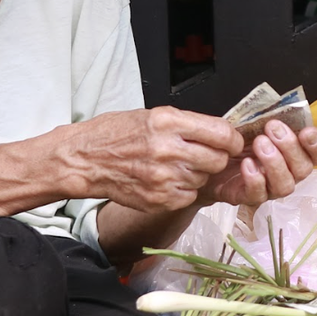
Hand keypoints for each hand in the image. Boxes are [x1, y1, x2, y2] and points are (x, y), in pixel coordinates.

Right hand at [62, 107, 242, 212]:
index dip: (232, 140)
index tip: (231, 142)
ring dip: (197, 174)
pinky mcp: (159, 199)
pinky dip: (183, 189)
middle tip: (202, 154)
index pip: (221, 133)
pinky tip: (166, 180)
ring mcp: (163, 177)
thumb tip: (220, 133)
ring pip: (203, 179)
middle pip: (218, 160)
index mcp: (167, 122)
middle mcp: (167, 149)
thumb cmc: (116, 134)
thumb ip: (187, 124)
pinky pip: (189, 196)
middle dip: (216, 157)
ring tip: (175, 166)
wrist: (84, 159)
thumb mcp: (152, 116)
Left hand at [204, 121, 316, 207]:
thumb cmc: (239, 140)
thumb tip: (280, 107)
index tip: (306, 132)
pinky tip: (246, 163)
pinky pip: (259, 194)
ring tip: (259, 143)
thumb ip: (271, 119)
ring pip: (285, 185)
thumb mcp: (255, 124)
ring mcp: (270, 188)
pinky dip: (255, 178)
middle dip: (290, 147)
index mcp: (294, 154)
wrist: (211, 157)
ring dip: (275, 163)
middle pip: (303, 169)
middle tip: (272, 128)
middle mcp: (287, 174)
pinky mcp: (249, 197)